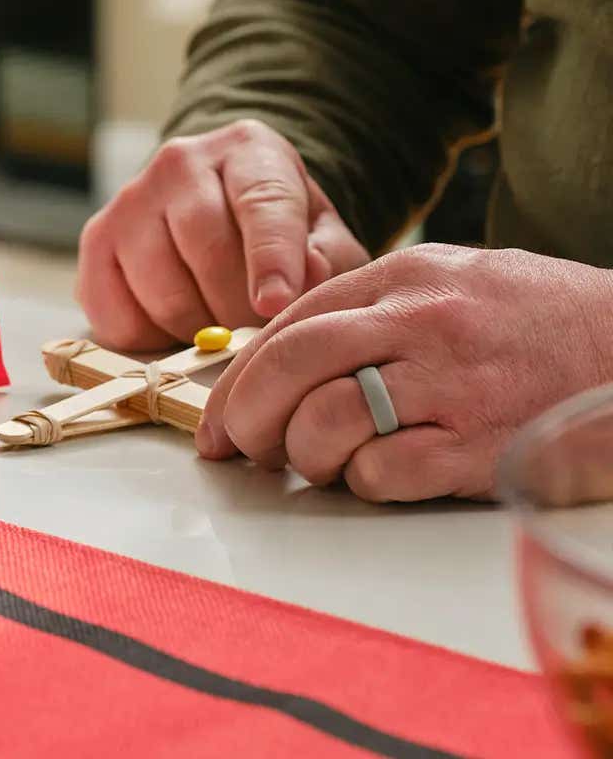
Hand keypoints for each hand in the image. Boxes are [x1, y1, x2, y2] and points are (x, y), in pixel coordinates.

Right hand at [78, 119, 368, 349]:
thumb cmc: (275, 227)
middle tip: (254, 333)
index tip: (274, 306)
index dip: (269, 259)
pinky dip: (149, 337)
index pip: (260, 203)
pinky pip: (115, 312)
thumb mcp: (320, 234)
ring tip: (218, 325)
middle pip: (205, 249)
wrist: (215, 204)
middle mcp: (180, 164)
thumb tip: (303, 279)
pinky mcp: (96, 240)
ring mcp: (130, 199)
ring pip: (161, 290)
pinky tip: (174, 323)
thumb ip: (325, 258)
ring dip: (196, 328)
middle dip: (236, 309)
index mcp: (248, 150)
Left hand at [198, 244, 612, 500]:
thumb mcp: (455, 280)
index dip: (236, 378)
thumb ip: (373, 307)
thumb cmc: (541, 322)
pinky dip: (362, 482)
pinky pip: (381, 473)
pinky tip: (379, 475)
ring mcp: (451, 385)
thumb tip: (282, 355)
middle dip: (246, 415)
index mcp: (406, 276)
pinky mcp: (479, 447)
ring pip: (324, 422)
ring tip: (322, 463)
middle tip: (240, 449)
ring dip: (305, 455)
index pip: (288, 324)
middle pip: (291, 366)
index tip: (217, 419)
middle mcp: (421, 323)